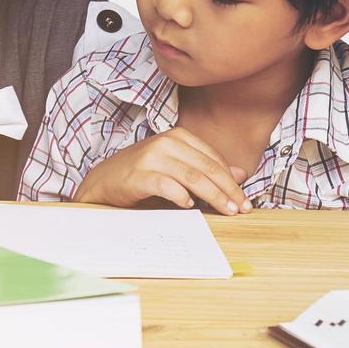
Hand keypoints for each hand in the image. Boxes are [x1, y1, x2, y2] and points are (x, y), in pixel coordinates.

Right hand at [74, 128, 251, 214]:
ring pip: (192, 177)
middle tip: (242, 208)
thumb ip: (206, 170)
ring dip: (213, 196)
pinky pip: (167, 185)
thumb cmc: (143, 175)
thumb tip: (241, 174)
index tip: (245, 200)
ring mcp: (152, 157)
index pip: (214, 159)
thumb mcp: (177, 169)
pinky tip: (190, 206)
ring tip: (226, 211)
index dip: (232, 180)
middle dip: (228, 190)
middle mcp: (167, 142)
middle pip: (207, 168)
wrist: (103, 180)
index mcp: (179, 137)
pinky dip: (181, 196)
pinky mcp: (139, 174)